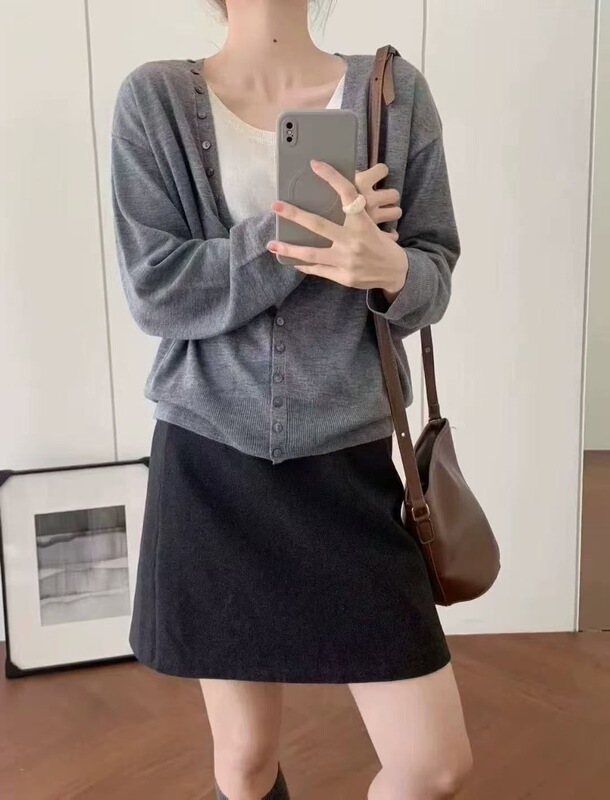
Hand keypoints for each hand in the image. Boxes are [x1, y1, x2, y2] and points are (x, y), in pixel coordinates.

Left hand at [267, 160, 408, 294]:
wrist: (396, 272)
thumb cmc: (380, 244)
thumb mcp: (371, 224)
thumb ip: (353, 214)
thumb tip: (332, 196)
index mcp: (362, 222)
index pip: (347, 194)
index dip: (332, 177)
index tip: (315, 164)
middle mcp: (353, 240)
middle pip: (319, 225)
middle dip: (295, 215)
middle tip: (276, 205)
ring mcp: (347, 260)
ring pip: (312, 253)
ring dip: (289, 249)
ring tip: (272, 244)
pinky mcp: (344, 276)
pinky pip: (318, 270)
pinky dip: (304, 265)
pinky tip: (292, 261)